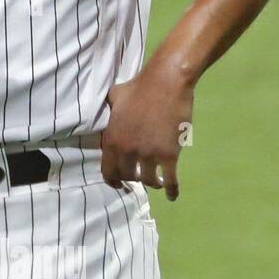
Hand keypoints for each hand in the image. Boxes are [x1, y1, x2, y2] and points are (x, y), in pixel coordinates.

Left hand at [100, 64, 194, 200]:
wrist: (166, 83)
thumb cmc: (139, 87)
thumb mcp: (113, 98)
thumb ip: (108, 111)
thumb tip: (106, 111)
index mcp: (111, 139)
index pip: (107, 170)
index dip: (112, 180)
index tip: (118, 184)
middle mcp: (127, 151)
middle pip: (128, 176)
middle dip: (133, 179)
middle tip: (139, 179)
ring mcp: (148, 154)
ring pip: (148, 180)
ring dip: (152, 183)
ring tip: (155, 182)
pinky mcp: (169, 155)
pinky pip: (170, 180)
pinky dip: (171, 190)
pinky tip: (172, 196)